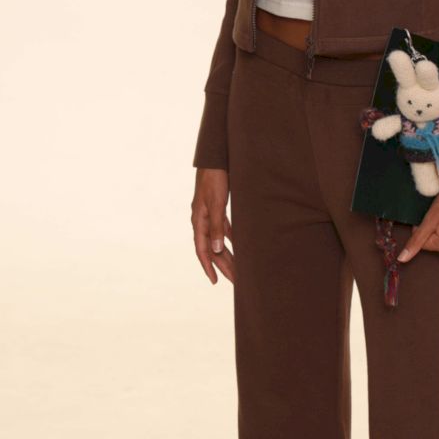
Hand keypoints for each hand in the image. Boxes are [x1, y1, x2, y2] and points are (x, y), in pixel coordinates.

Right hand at [191, 167, 234, 284]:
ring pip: (218, 239)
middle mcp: (202, 219)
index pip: (202, 250)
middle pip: (212, 248)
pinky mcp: (217, 207)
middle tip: (236, 280)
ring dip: (227, 253)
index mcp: (199, 220)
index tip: (215, 281)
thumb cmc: (214, 177)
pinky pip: (224, 228)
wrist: (215, 157)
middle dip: (223, 264)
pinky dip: (231, 237)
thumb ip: (216, 226)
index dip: (208, 266)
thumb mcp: (216, 202)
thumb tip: (216, 250)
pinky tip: (239, 244)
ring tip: (238, 267)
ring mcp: (209, 213)